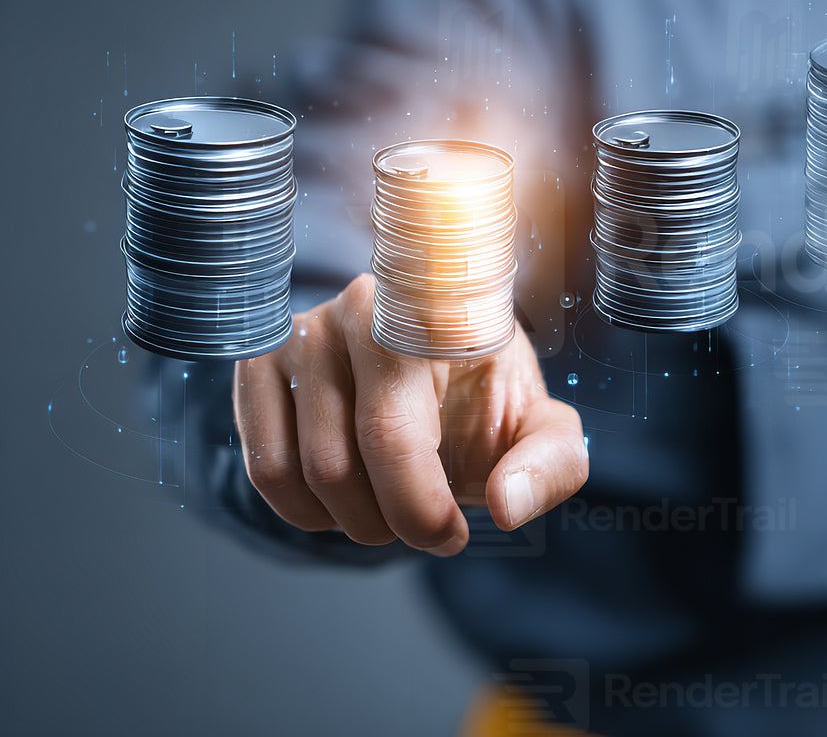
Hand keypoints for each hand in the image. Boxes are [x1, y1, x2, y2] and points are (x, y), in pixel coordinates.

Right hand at [232, 274, 587, 555]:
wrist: (436, 370)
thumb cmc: (485, 399)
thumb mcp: (538, 429)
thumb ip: (550, 465)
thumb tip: (506, 506)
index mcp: (435, 315)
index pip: (395, 431)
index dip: (419, 503)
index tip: (450, 533)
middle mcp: (361, 307)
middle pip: (342, 459)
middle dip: (391, 521)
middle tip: (428, 528)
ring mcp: (304, 331)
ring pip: (304, 469)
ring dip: (352, 521)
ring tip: (392, 510)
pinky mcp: (263, 362)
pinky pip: (265, 466)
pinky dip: (307, 511)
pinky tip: (345, 503)